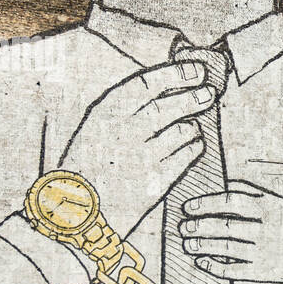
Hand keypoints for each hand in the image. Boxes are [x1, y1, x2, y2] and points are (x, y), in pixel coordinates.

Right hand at [59, 58, 217, 235]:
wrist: (74, 214)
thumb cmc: (83, 169)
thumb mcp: (92, 131)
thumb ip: (122, 112)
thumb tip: (163, 93)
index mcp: (104, 113)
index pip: (147, 83)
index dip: (176, 73)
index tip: (195, 69)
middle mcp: (124, 130)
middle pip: (171, 106)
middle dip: (194, 96)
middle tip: (208, 93)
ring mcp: (142, 156)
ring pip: (184, 131)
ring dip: (192, 127)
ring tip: (190, 128)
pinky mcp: (156, 181)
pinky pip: (187, 156)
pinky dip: (194, 148)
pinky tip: (192, 146)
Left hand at [179, 183, 282, 283]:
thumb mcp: (278, 201)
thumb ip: (252, 192)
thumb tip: (226, 184)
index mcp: (267, 207)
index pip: (229, 202)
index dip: (204, 204)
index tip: (188, 207)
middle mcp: (264, 229)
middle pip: (223, 225)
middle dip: (198, 226)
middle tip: (183, 227)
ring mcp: (263, 252)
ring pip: (224, 248)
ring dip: (201, 246)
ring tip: (187, 244)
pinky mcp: (263, 272)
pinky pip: (233, 270)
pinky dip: (214, 266)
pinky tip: (201, 262)